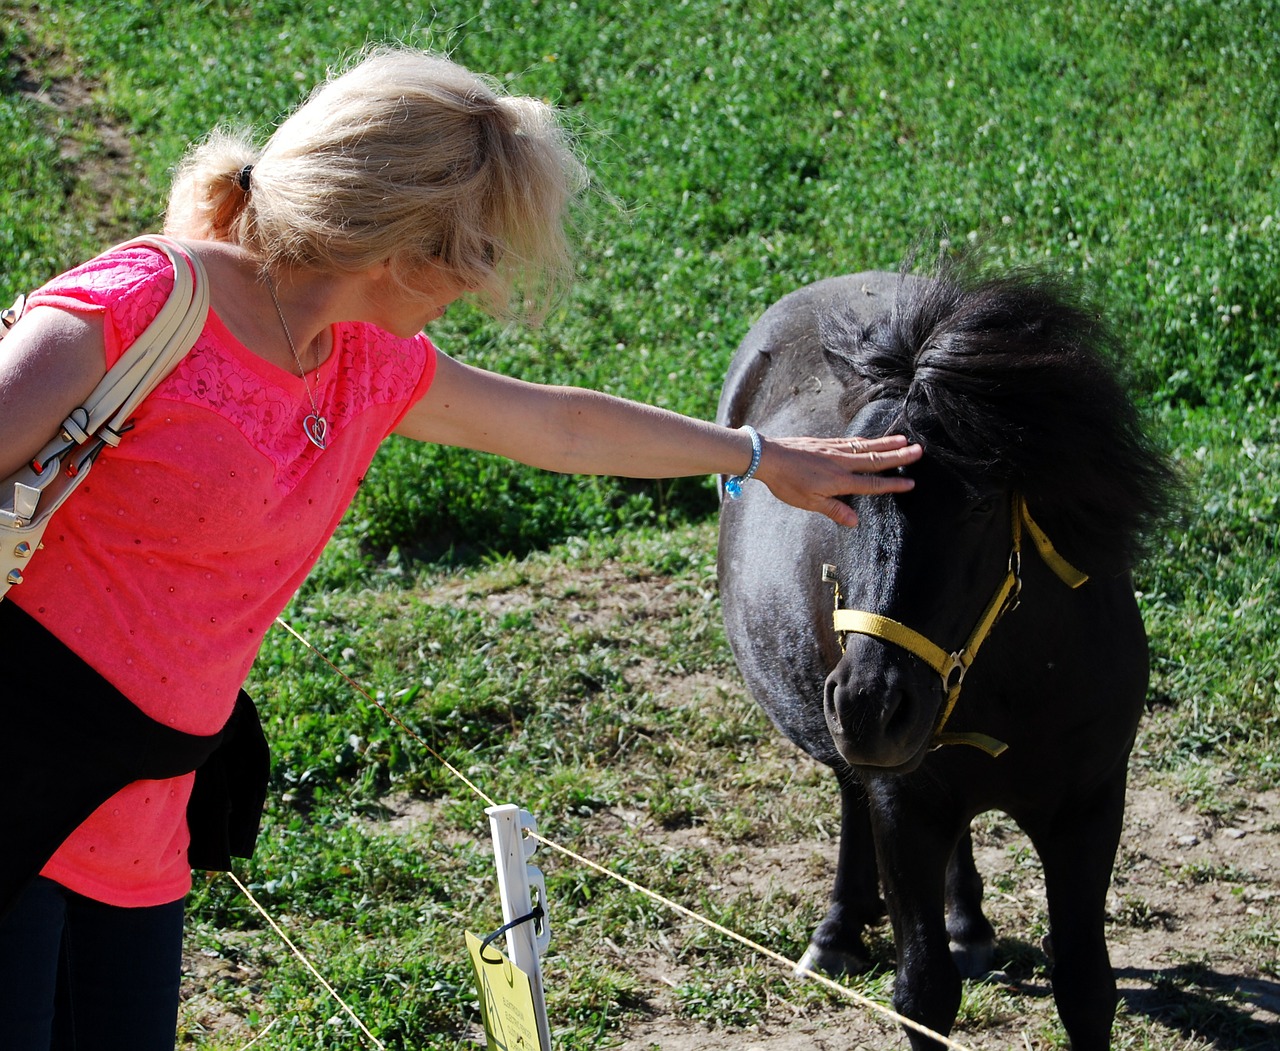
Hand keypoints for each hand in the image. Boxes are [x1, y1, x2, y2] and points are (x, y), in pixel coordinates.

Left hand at [752, 433, 921, 526]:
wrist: (768, 456)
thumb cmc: (787, 482)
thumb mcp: (809, 502)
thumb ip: (834, 510)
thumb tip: (855, 521)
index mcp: (839, 480)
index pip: (872, 484)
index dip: (892, 485)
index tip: (911, 483)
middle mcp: (841, 462)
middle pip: (875, 459)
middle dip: (898, 456)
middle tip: (919, 450)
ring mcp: (833, 450)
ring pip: (865, 446)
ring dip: (886, 443)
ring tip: (903, 440)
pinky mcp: (825, 442)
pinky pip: (851, 441)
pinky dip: (866, 440)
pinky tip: (870, 440)